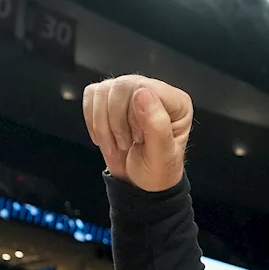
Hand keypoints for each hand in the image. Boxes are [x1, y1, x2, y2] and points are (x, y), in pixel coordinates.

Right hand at [82, 75, 192, 192]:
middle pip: (121, 86)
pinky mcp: (110, 98)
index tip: (138, 138)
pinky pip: (91, 95)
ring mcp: (131, 93)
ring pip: (103, 91)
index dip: (134, 114)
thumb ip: (157, 125)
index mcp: (177, 103)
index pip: (146, 88)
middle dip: (117, 121)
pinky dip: (94, 121)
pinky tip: (107, 137)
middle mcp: (155, 92)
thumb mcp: (162, 155)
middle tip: (126, 144)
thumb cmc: (157, 170)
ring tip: (118, 144)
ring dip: (104, 125)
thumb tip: (142, 93)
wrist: (140, 182)